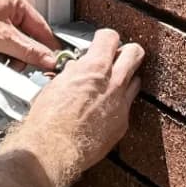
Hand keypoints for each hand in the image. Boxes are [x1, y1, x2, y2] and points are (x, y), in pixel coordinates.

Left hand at [0, 0, 59, 70]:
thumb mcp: (2, 39)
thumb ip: (28, 51)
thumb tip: (47, 58)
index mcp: (13, 0)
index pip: (41, 26)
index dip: (47, 45)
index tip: (53, 61)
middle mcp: (2, 6)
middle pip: (24, 36)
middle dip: (22, 54)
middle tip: (19, 66)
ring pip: (8, 43)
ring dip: (6, 56)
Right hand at [19, 27, 144, 186]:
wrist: (54, 149)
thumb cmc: (48, 120)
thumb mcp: (55, 86)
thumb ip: (72, 74)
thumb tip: (75, 70)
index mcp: (93, 68)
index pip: (110, 37)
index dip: (105, 38)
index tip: (101, 42)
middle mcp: (113, 82)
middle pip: (135, 53)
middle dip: (127, 52)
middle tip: (117, 57)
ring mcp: (121, 104)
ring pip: (136, 80)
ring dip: (126, 78)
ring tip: (112, 83)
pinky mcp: (122, 124)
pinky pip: (128, 106)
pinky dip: (119, 104)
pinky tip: (106, 109)